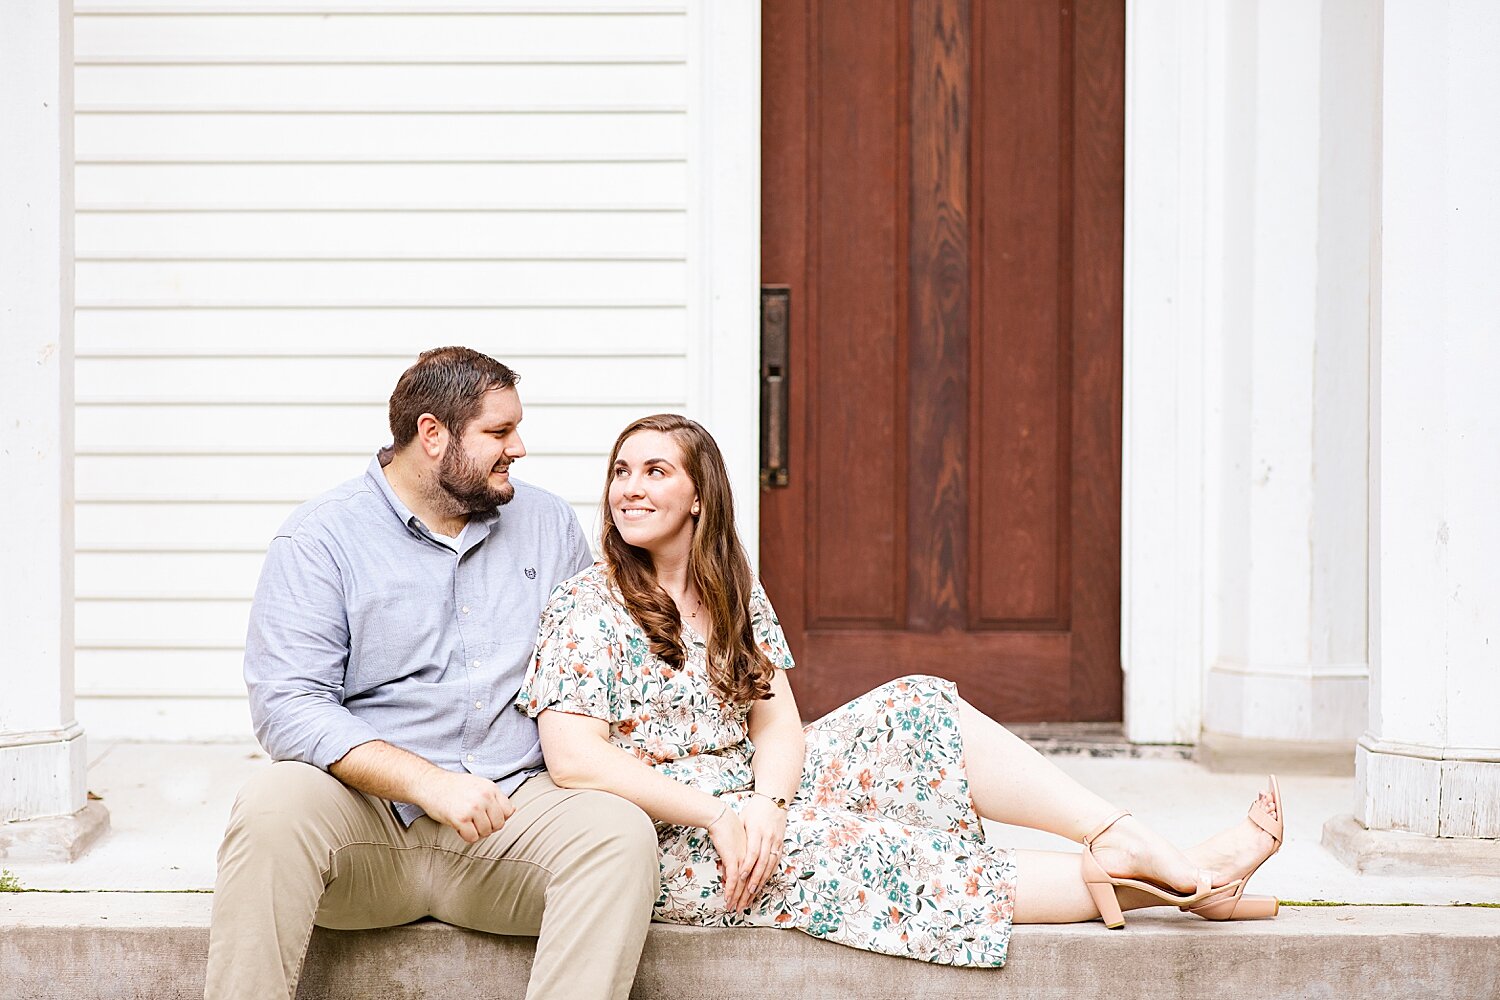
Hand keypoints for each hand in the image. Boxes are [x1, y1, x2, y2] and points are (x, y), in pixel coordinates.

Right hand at [416, 769, 514, 842]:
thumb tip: (514, 811)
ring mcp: (473, 807)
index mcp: (491, 788)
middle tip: (474, 822)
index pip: (508, 811)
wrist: (430, 784)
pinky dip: (466, 836)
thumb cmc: (454, 787)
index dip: (498, 818)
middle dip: (487, 827)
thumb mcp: (479, 785)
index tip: (486, 817)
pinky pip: (472, 838)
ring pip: (486, 833)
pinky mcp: (461, 818)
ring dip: (476, 832)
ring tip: (465, 823)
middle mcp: (484, 797)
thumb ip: (495, 798)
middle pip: (498, 825)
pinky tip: (459, 827)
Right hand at [705, 804, 747, 901]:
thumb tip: (727, 877)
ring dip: (738, 898)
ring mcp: (743, 860)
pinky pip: (734, 878)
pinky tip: (729, 898)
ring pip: (743, 884)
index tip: (747, 901)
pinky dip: (731, 889)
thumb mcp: (732, 847)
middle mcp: (750, 860)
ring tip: (735, 909)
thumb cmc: (726, 830)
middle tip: (741, 910)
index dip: (750, 891)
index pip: (754, 878)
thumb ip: (731, 863)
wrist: (722, 817)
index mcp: (753, 857)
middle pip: (750, 883)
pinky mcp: (733, 858)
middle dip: (745, 899)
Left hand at [726, 795, 787, 909]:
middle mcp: (768, 838)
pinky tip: (762, 884)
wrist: (774, 800)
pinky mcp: (780, 845)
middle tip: (746, 893)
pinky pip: (775, 863)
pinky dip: (768, 875)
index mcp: (757, 830)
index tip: (741, 877)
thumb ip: (738, 836)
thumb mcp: (743, 819)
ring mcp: (776, 842)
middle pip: (762, 862)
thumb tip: (727, 853)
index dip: (747, 865)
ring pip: (770, 865)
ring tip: (753, 894)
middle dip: (754, 880)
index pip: (752, 851)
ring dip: (761, 881)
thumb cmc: (754, 810)